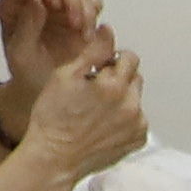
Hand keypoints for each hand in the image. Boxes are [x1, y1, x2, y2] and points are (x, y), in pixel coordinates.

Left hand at [0, 0, 113, 114]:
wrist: (45, 91)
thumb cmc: (28, 74)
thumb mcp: (21, 55)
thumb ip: (26, 26)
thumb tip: (36, 0)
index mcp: (14, 5)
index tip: (55, 3)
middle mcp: (37, 0)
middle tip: (75, 24)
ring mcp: (59, 6)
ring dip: (86, 9)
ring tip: (84, 34)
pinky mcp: (79, 13)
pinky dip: (96, 11)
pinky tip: (90, 32)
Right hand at [11, 43, 151, 190]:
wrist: (54, 158)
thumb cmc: (53, 118)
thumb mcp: (65, 75)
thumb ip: (92, 51)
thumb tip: (108, 31)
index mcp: (114, 85)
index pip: (129, 57)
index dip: (112, 60)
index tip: (98, 69)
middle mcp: (131, 105)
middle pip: (135, 78)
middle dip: (118, 78)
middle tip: (94, 90)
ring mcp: (137, 125)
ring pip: (136, 99)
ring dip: (122, 99)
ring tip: (96, 110)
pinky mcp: (137, 140)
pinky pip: (137, 120)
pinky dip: (125, 119)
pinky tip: (103, 124)